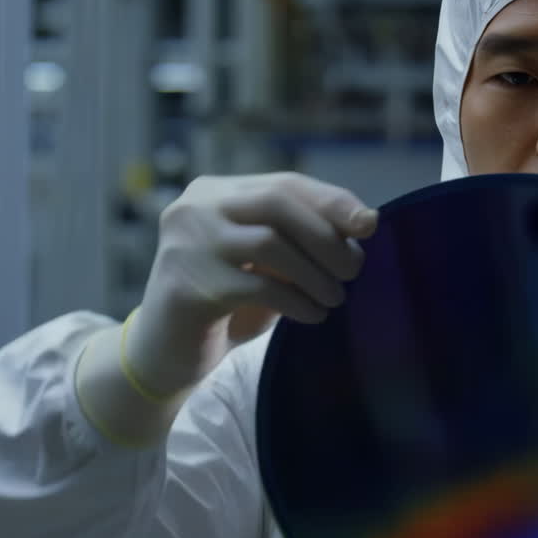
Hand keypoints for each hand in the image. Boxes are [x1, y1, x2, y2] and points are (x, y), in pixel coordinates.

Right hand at [127, 172, 377, 395]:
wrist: (168, 353)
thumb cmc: (228, 300)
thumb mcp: (266, 261)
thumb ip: (301, 237)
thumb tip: (366, 221)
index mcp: (216, 192)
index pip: (285, 184)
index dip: (332, 202)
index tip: (370, 224)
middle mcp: (195, 208)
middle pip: (277, 203)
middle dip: (326, 237)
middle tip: (353, 270)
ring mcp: (187, 244)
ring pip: (270, 243)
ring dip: (315, 274)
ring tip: (334, 298)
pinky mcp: (188, 285)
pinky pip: (259, 286)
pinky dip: (297, 301)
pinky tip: (312, 315)